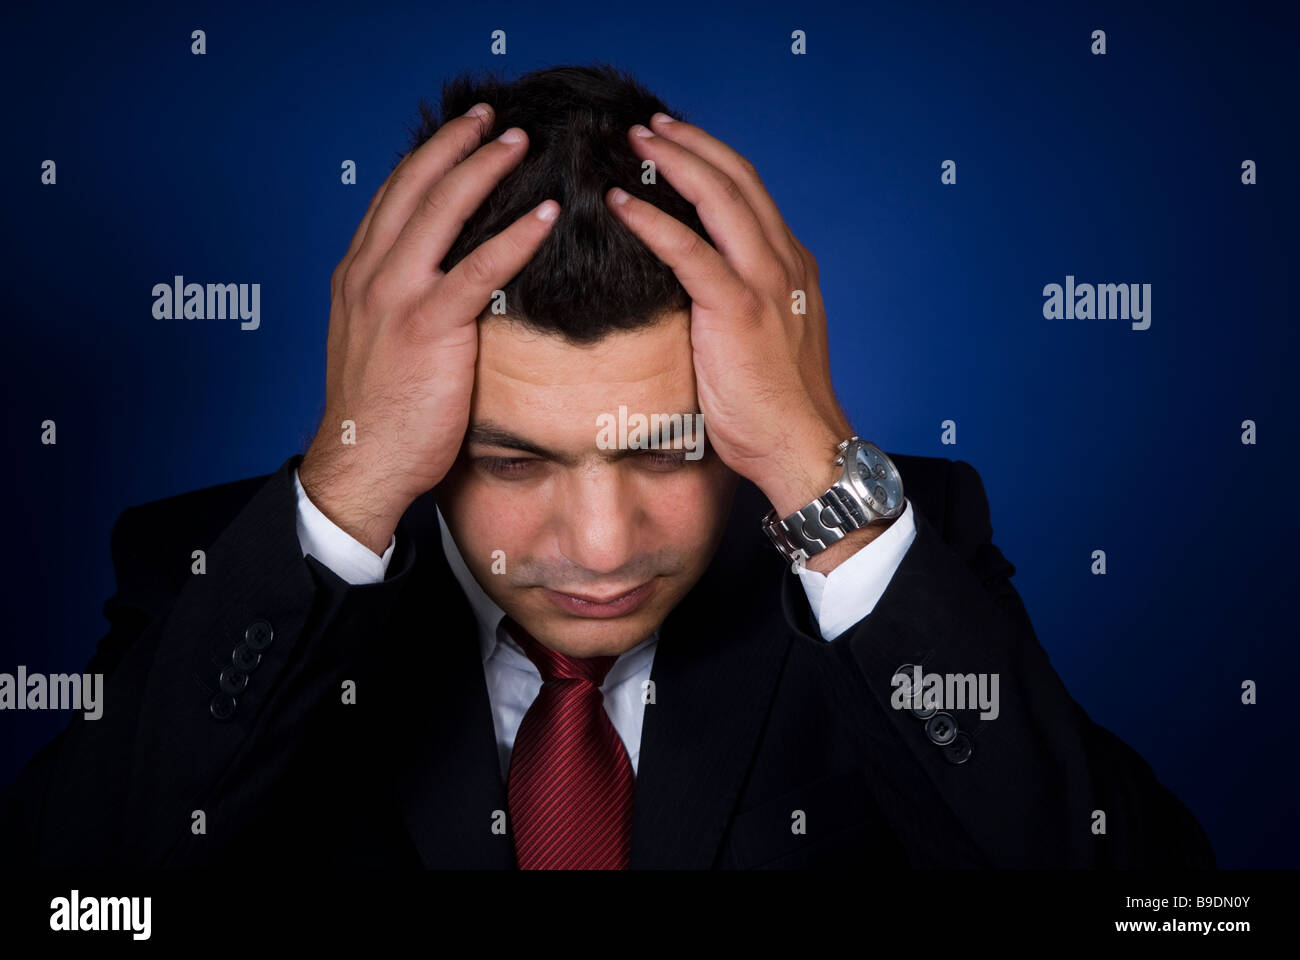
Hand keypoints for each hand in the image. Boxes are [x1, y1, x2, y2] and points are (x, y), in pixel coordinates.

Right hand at [299, 104, 560, 553]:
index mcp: (357, 274)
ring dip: (485, 169)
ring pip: (442, 211)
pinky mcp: (427, 326)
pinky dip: (515, 235)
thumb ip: (403, 302)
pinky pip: (478, 268)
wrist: (362, 462)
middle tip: (494, 116)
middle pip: (414, 187)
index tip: (462, 133)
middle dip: (456, 144)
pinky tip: (547, 214)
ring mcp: (394, 296)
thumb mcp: (379, 342)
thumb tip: (446, 282)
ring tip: (522, 142)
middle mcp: (369, 273)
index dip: (429, 158)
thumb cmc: (380, 412)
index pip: (394, 197)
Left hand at [605, 113, 853, 518]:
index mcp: (790, 266)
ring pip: (718, 198)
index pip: (750, 193)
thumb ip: (741, 301)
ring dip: (673, 162)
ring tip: (634, 140)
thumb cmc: (774, 406)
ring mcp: (765, 282)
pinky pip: (689, 251)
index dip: (712, 160)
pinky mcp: (738, 309)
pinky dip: (652, 221)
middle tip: (649, 124)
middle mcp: (783, 262)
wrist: (799, 445)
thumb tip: (693, 290)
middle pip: (738, 178)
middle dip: (691, 143)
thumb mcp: (763, 338)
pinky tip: (619, 203)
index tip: (675, 141)